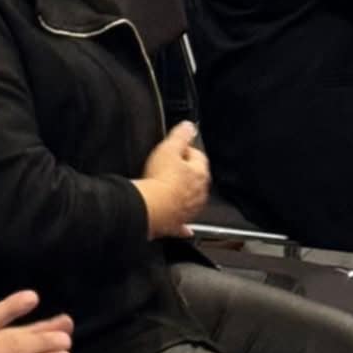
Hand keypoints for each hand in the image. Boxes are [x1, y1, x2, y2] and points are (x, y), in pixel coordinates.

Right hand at [133, 121, 209, 238]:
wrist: (152, 208)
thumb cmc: (160, 180)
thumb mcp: (169, 148)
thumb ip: (180, 135)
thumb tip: (189, 126)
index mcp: (200, 173)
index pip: (198, 156)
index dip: (184, 150)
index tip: (173, 148)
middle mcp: (200, 193)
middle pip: (194, 178)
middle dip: (184, 171)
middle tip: (166, 166)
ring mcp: (191, 209)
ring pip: (190, 198)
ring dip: (182, 193)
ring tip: (165, 186)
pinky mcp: (180, 223)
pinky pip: (183, 221)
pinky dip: (183, 223)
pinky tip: (181, 225)